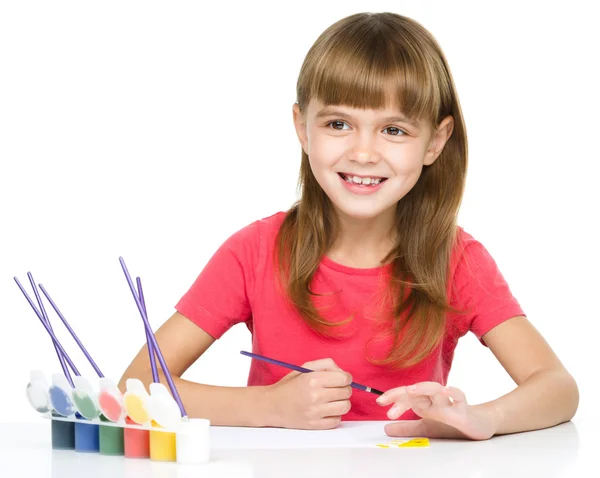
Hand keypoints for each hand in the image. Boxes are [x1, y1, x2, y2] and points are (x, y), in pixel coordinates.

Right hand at [264, 358, 352, 429]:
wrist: (272, 405)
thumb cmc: (290, 385)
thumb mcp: (305, 367)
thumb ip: (326, 364)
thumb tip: (343, 373)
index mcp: (313, 379)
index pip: (345, 378)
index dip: (345, 377)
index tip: (340, 379)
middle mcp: (315, 396)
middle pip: (347, 392)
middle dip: (344, 389)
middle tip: (334, 389)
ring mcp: (315, 412)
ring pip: (345, 407)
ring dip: (341, 402)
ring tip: (332, 400)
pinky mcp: (315, 425)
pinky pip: (337, 421)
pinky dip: (334, 415)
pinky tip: (326, 410)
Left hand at [376, 382, 495, 439]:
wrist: (478, 423)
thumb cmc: (451, 422)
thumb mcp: (426, 426)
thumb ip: (407, 428)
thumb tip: (386, 429)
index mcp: (425, 403)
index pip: (406, 396)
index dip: (393, 396)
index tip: (379, 401)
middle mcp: (434, 399)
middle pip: (416, 390)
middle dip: (401, 395)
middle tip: (385, 403)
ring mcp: (449, 403)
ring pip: (436, 390)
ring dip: (423, 387)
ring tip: (411, 389)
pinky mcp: (464, 410)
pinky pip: (459, 397)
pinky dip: (453, 393)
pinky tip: (445, 391)